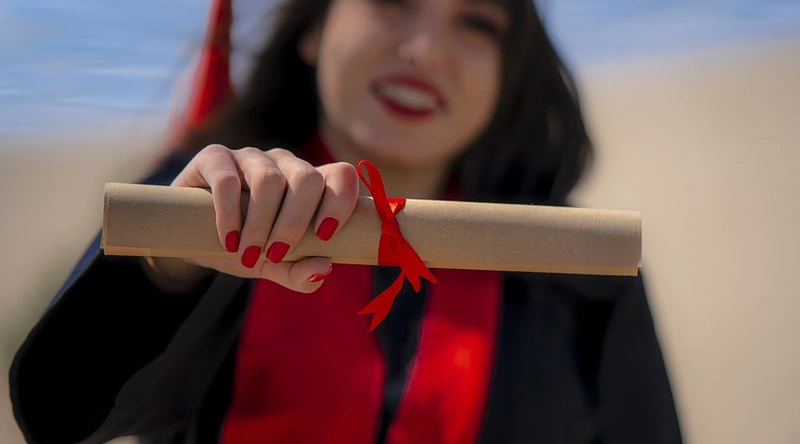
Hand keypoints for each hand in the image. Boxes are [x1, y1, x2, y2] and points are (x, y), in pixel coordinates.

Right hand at [146, 144, 359, 292]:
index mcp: (310, 183)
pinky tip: (228, 240)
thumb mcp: (273, 266)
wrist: (191, 238)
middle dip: (294, 223)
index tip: (325, 236)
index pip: (341, 176)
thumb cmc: (244, 247)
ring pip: (270, 180)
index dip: (341, 202)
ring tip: (247, 254)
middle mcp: (285, 164)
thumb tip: (324, 269)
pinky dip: (229, 215)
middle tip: (276, 254)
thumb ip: (300, 273)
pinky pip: (228, 179)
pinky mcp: (215, 157)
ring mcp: (251, 157)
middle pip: (307, 179)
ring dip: (260, 224)